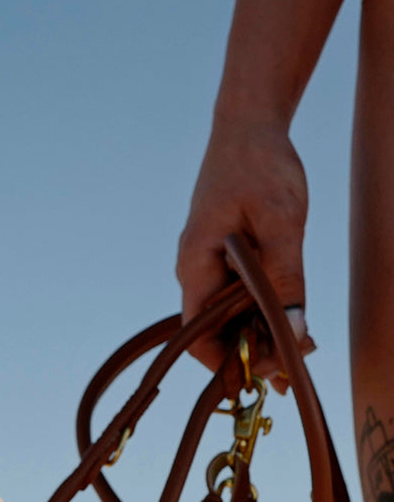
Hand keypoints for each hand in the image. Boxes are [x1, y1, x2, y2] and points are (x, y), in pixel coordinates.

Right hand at [177, 119, 314, 381]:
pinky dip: (266, 309)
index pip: (197, 336)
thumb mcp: (281, 221)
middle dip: (255, 352)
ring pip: (233, 315)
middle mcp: (195, 271)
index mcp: (194, 266)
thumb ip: (286, 278)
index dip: (226, 364)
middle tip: (301, 362)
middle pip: (217, 331)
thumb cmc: (259, 164)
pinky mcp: (227, 256)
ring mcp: (210, 264)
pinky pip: (242, 295)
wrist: (250, 123)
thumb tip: (294, 330)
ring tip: (307, 343)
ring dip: (265, 332)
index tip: (263, 379)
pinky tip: (294, 316)